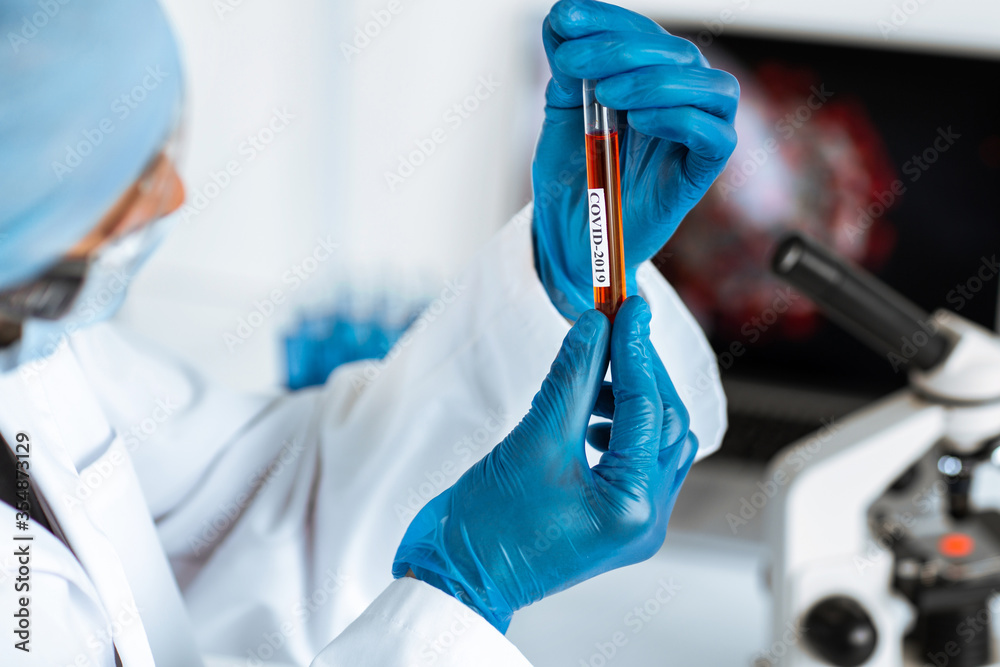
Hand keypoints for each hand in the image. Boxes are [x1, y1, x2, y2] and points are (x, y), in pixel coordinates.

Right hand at [392, 296, 697, 631]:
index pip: (646, 410)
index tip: (624, 307)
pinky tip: (586, 412)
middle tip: (612, 327)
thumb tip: (595, 327)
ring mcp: (630, 520)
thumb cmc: (485, 527)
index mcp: (632, 508)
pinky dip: (619, 423)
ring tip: (591, 377)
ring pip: (654, 439)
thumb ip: (571, 378)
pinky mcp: (612, 513)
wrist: (456, 576)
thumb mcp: (533, 439)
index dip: (633, 350)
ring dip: (630, 398)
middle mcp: (644, 518)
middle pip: (664, 423)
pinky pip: (634, 456)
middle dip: (638, 372)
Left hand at [532, 0, 738, 318]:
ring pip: (713, 88)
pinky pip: (716, 138)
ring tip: (607, 93)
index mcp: (648, 82)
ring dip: (657, 81)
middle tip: (573, 61)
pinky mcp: (700, 174)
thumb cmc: (571, 179)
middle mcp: (679, 103)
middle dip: (620, 49)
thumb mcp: (562, 114)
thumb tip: (562, 18)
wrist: (569, 238)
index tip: (565, 17)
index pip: (644, 34)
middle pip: (679, 54)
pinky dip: (681, 119)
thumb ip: (568, 70)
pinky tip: (639, 120)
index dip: (608, 18)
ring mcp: (694, 139)